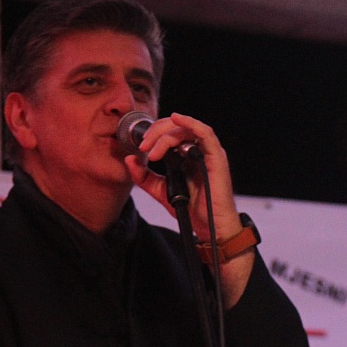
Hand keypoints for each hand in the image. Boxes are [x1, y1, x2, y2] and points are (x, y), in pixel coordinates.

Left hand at [125, 112, 252, 305]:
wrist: (210, 228)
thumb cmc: (192, 209)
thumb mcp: (161, 191)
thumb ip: (145, 177)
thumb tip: (130, 159)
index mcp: (187, 155)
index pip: (170, 133)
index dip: (153, 134)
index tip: (140, 148)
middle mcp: (198, 151)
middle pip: (176, 128)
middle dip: (156, 133)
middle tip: (144, 147)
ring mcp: (208, 153)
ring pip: (187, 129)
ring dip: (166, 133)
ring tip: (153, 148)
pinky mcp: (216, 158)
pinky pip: (206, 133)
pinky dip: (191, 123)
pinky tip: (177, 118)